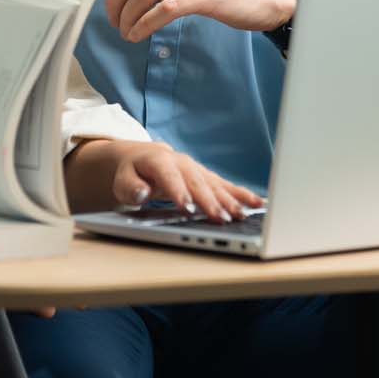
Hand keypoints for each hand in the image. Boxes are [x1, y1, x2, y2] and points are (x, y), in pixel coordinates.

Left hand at [66, 139, 262, 222]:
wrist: (143, 158)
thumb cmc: (132, 173)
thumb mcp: (122, 179)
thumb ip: (129, 187)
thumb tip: (140, 193)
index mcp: (160, 161)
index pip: (171, 176)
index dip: (179, 192)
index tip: (187, 208)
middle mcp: (182, 163)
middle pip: (198, 183)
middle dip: (210, 201)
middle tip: (220, 218)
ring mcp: (197, 170)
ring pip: (215, 185)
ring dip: (229, 201)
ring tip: (241, 216)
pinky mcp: (207, 178)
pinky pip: (226, 186)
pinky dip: (241, 194)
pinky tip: (256, 203)